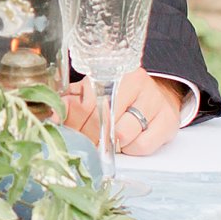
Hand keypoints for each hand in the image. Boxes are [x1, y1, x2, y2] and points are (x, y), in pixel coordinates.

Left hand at [61, 71, 185, 158]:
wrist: (154, 95)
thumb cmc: (117, 95)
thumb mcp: (90, 92)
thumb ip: (70, 102)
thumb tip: (51, 115)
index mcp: (113, 70)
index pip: (88, 102)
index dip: (76, 121)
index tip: (70, 130)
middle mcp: (138, 82)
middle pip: (104, 121)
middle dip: (91, 135)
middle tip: (88, 138)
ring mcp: (155, 101)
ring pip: (123, 135)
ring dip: (113, 142)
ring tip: (113, 135)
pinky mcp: (168, 121)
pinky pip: (142, 146)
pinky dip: (132, 148)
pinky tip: (131, 139)